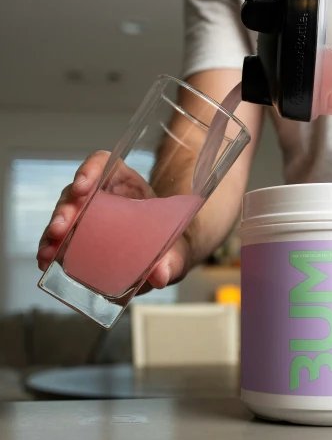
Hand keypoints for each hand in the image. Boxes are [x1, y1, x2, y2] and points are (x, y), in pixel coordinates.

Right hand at [36, 151, 191, 289]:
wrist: (164, 259)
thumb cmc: (171, 244)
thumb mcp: (177, 250)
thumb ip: (173, 260)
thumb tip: (160, 275)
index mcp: (127, 183)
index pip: (104, 164)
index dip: (90, 170)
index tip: (83, 187)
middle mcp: (102, 196)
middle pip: (77, 192)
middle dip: (65, 210)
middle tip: (60, 230)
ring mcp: (87, 216)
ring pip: (64, 215)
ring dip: (52, 233)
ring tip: (48, 252)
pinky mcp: (78, 237)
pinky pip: (60, 238)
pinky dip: (51, 249)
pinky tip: (45, 262)